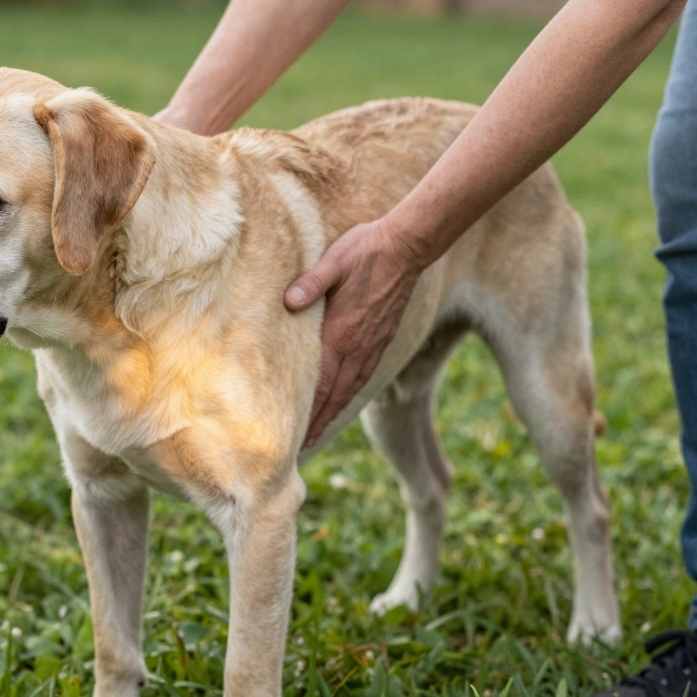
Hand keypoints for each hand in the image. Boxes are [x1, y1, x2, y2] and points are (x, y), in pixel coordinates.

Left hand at [285, 219, 425, 446]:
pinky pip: (361, 376)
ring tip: (314, 435)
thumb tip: (289, 301)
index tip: (293, 437)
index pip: (319, 383)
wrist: (407, 245)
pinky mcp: (380, 339)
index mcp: (341, 332)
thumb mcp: (334, 259)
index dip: (306, 413)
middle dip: (315, 424)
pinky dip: (347, 395)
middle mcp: (358, 346)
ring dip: (331, 414)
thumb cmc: (365, 249)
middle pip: (333, 396)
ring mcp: (371, 345)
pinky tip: (339, 402)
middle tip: (298, 451)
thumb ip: (311, 282)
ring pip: (349, 389)